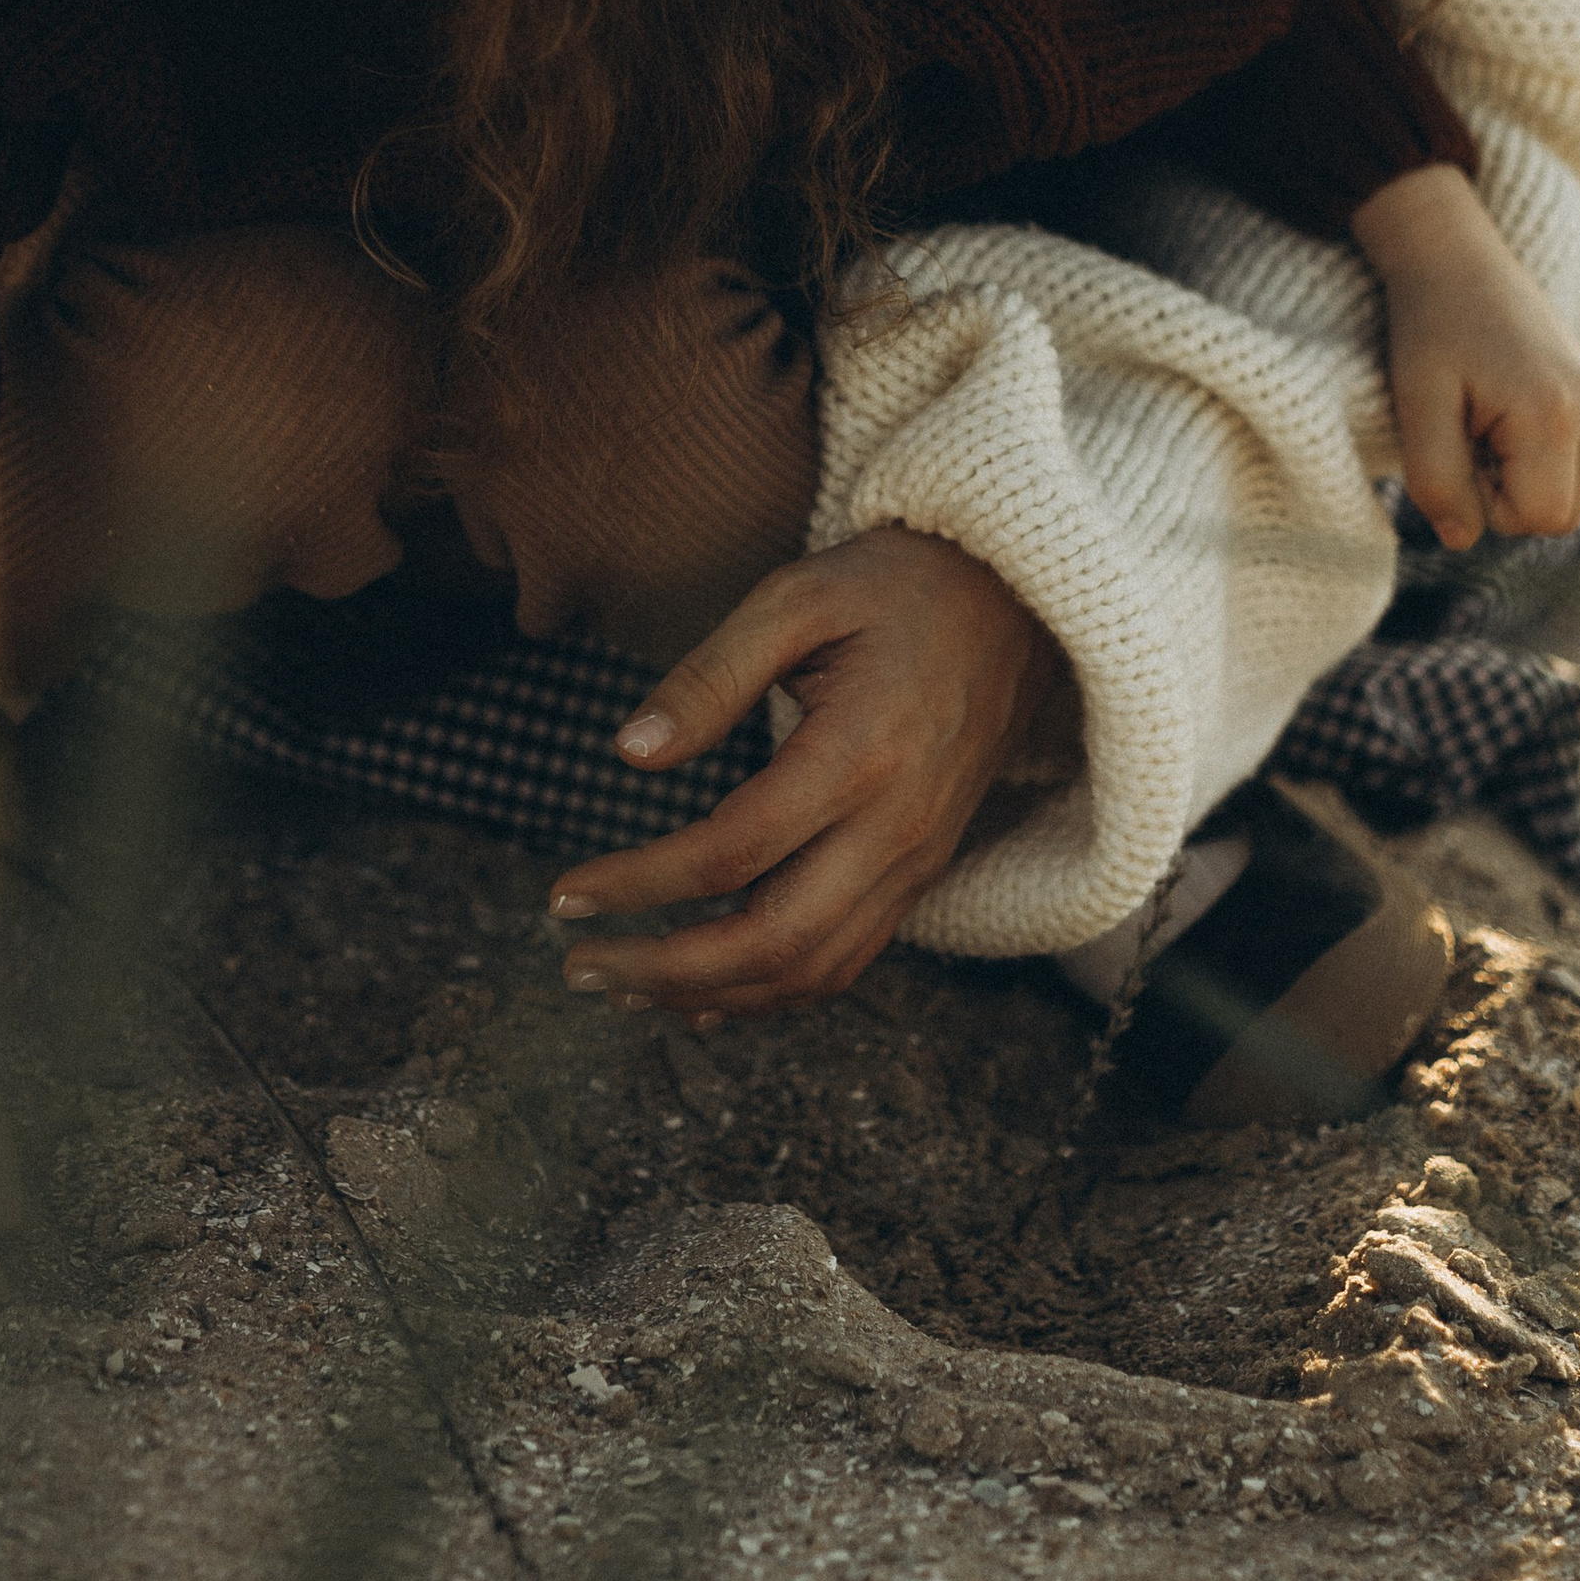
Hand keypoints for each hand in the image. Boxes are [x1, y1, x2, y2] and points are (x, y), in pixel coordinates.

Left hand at [545, 526, 1075, 1020]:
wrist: (1015, 601)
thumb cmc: (894, 587)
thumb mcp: (796, 598)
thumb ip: (710, 675)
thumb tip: (629, 752)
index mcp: (860, 754)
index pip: (732, 852)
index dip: (639, 884)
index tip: (564, 894)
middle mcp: (898, 827)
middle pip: (774, 940)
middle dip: (665, 969)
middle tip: (578, 966)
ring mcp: (918, 860)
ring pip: (813, 969)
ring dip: (712, 994)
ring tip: (624, 988)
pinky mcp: (923, 871)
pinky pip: (848, 959)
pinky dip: (774, 991)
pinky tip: (706, 992)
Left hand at [1353, 162, 1579, 550]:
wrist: (1451, 254)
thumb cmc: (1428, 326)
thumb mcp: (1417, 405)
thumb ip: (1437, 480)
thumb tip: (1461, 541)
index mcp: (1553, 414)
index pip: (1541, 518)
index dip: (1489, 508)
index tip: (1454, 454)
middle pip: (1564, 513)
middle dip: (1508, 499)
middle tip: (1463, 441)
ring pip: (1571, 490)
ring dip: (1520, 479)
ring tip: (1478, 426)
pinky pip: (1572, 459)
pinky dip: (1533, 457)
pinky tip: (1496, 417)